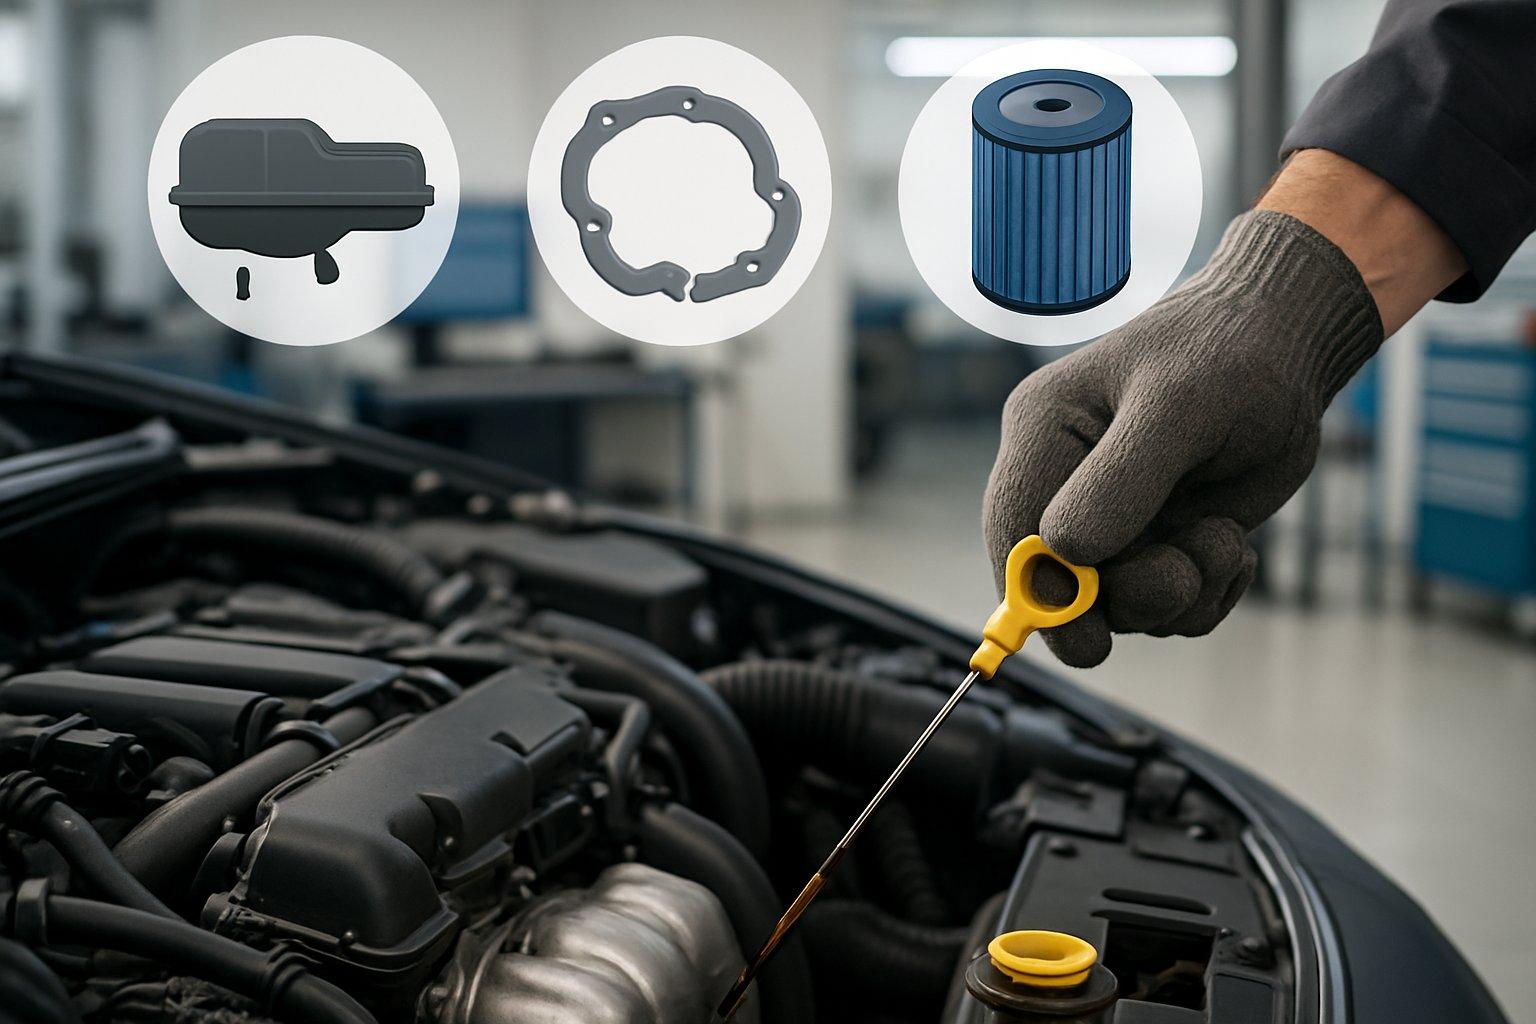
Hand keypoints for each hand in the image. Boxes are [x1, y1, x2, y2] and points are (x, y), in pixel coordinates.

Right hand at [983, 209, 1382, 666]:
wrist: (1288, 348)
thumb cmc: (1228, 354)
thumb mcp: (1178, 407)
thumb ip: (1121, 480)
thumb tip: (1064, 554)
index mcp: (1044, 434)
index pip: (1013, 532)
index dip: (1037, 598)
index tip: (1090, 638)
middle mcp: (1066, 484)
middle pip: (1063, 587)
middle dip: (1129, 596)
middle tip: (1183, 574)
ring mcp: (1113, 521)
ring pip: (1123, 607)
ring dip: (1182, 592)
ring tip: (1225, 539)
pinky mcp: (1159, 544)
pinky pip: (1171, 609)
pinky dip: (1209, 594)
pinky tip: (1233, 546)